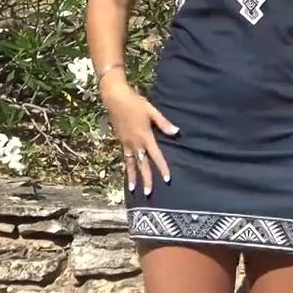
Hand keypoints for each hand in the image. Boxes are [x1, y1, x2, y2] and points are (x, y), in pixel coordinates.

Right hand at [101, 79, 177, 195]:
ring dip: (132, 177)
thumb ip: (163, 123)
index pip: (156, 156)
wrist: (115, 99)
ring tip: (133, 190)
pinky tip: (127, 173)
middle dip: (146, 179)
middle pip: (142, 164)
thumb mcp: (151, 111)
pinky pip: (125, 157)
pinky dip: (126, 167)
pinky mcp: (121, 141)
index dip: (162, 167)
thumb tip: (176, 132)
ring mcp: (126, 143)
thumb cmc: (135, 103)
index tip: (167, 179)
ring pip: (131, 164)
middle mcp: (135, 143)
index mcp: (145, 136)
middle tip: (149, 193)